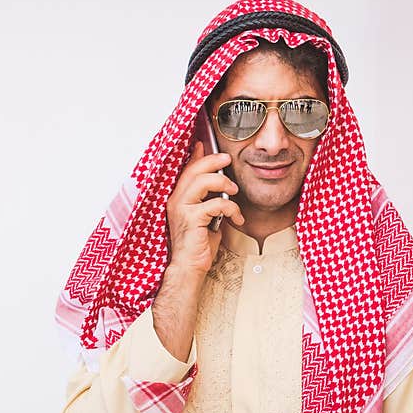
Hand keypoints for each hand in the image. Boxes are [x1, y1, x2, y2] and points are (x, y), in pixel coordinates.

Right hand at [165, 140, 244, 275]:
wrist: (189, 268)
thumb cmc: (197, 246)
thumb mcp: (204, 218)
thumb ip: (208, 201)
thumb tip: (219, 189)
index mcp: (177, 199)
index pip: (186, 170)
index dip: (197, 156)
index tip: (204, 145)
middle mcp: (175, 201)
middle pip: (194, 170)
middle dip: (213, 161)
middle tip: (227, 160)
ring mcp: (181, 209)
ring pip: (203, 181)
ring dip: (224, 183)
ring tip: (234, 192)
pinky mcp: (191, 218)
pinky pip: (216, 203)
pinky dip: (232, 209)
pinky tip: (237, 219)